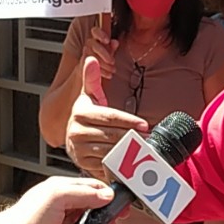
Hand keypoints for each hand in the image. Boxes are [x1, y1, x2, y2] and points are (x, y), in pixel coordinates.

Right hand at [64, 56, 147, 180]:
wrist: (74, 142)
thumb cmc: (86, 118)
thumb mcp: (88, 98)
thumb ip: (91, 79)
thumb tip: (91, 58)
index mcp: (80, 112)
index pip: (109, 116)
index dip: (129, 120)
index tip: (145, 124)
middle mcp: (76, 131)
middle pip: (112, 134)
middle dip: (133, 136)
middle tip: (150, 137)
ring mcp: (79, 149)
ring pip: (110, 150)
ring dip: (130, 151)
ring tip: (146, 149)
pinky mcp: (84, 164)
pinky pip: (106, 164)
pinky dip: (120, 164)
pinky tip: (133, 162)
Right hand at [84, 26, 117, 81]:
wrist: (90, 73)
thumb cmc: (102, 60)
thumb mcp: (108, 54)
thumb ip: (111, 48)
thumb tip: (115, 42)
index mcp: (96, 39)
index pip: (95, 31)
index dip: (101, 34)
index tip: (107, 40)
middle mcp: (88, 45)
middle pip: (93, 44)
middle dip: (104, 53)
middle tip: (113, 61)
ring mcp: (85, 55)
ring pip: (91, 55)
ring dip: (103, 64)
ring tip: (113, 70)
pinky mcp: (81, 65)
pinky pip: (89, 67)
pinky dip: (100, 71)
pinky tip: (108, 75)